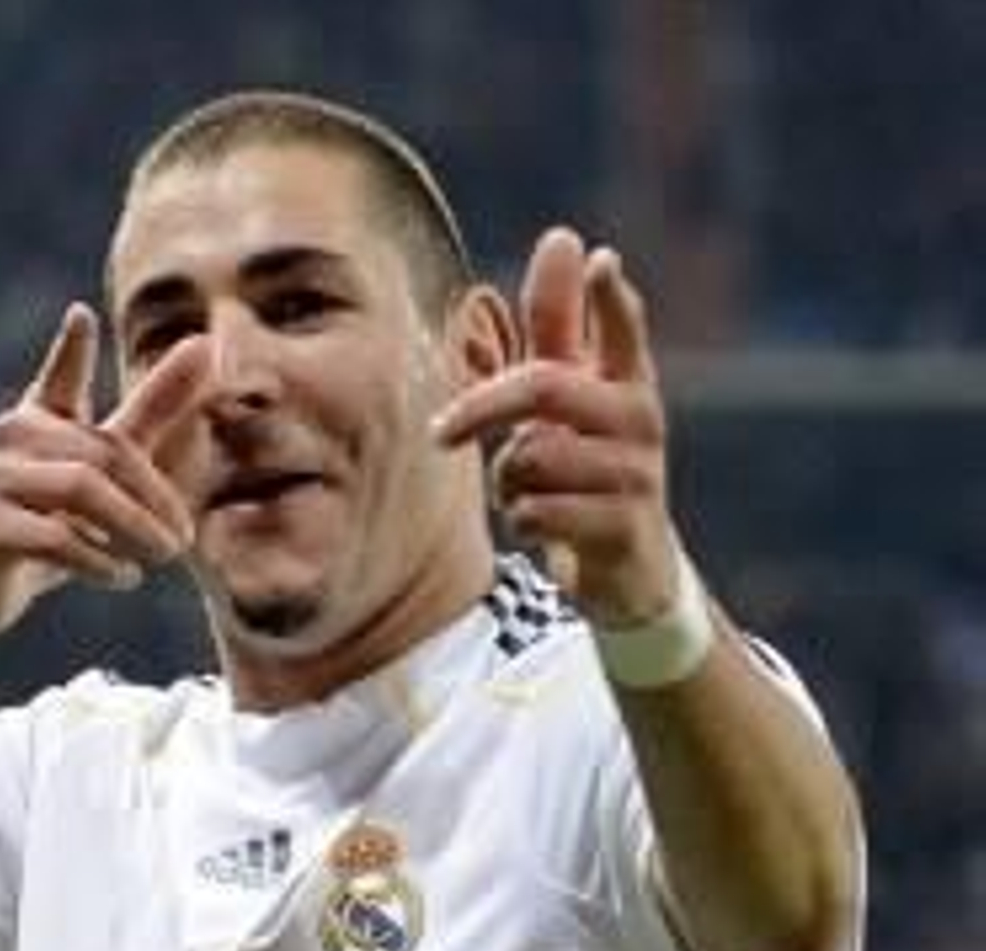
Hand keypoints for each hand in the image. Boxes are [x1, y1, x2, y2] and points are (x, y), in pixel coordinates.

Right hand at [0, 302, 208, 635]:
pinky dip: (99, 561)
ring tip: (162, 556)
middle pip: (105, 454)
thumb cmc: (48, 520)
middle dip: (153, 499)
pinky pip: (54, 538)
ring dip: (134, 529)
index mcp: (39, 416)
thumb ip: (154, 409)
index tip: (82, 316)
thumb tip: (208, 343)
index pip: (59, 376)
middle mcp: (11, 437)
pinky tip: (124, 577)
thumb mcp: (109, 463)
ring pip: (82, 491)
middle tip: (182, 540)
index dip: (71, 350)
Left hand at [434, 227, 678, 626]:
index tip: (600, 261)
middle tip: (439, 432)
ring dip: (506, 479)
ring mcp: (638, 473)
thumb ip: (552, 334)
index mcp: (625, 382)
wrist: (629, 569)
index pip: (622, 330)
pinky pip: (537, 511)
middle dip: (481, 407)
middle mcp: (640, 419)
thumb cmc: (586, 471)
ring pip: (531, 458)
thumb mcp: (566, 405)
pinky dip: (521, 518)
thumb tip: (541, 252)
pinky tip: (541, 524)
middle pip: (544, 388)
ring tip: (525, 491)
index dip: (609, 299)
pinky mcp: (623, 526)